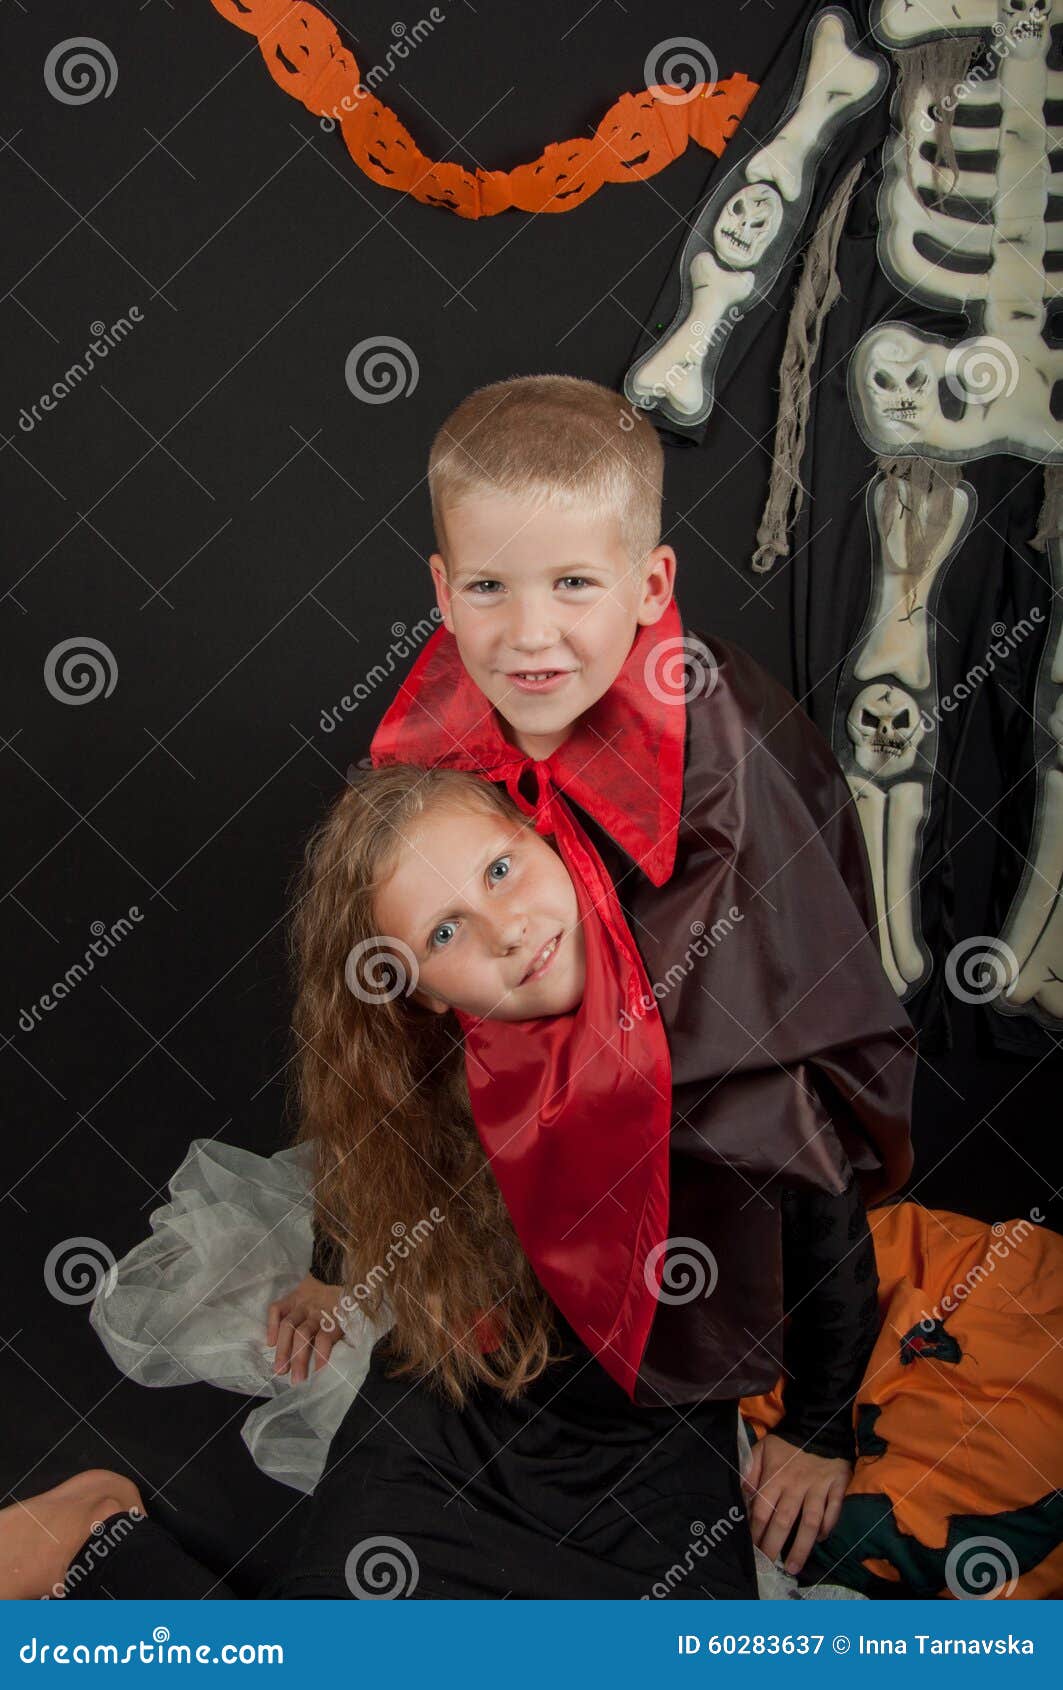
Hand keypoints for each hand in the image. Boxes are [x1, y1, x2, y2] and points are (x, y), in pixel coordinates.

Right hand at [266, 1274, 344, 1384]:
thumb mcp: (349, 1319)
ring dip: (283, 1349)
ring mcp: (301, 1303)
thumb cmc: (344, 1305)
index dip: (322, 1356)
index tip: (318, 1375)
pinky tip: (270, 1343)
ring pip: (288, 1325)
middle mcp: (316, 1311)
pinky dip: (271, 1326)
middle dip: (298, 1359)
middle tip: (295, 1380)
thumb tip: (338, 1365)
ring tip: (279, 1369)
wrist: (337, 1274)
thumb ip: (342, 1337)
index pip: (325, 1338)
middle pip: (303, 1335)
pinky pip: (277, 1309)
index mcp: (333, 1317)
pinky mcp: (291, 1296)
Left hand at [740, 1431, 850, 1575]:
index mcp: (775, 1477)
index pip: (762, 1510)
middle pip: (784, 1520)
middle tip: (769, 1566)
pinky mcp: (837, 1486)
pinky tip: (820, 1540)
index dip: (756, 1531)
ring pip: (809, 1522)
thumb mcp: (762, 1449)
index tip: (753, 1549)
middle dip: (775, 1545)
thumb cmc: (787, 1444)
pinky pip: (833, 1511)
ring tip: (793, 1567)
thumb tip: (741, 1492)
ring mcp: (817, 1488)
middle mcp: (795, 1486)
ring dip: (801, 1547)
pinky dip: (827, 1527)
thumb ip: (750, 1469)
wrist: (819, 1426)